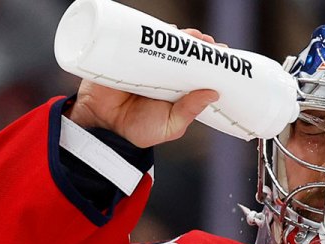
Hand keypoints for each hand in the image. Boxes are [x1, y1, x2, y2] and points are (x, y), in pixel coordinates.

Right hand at [67, 28, 221, 147]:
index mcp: (178, 91)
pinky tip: (168, 32)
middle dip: (199, 46)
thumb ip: (189, 112)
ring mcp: (147, 63)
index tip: (223, 56)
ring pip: (167, 45)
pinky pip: (143, 40)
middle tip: (210, 44)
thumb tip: (212, 94)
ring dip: (182, 37)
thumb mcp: (169, 127)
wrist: (101, 124)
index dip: (210, 64)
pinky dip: (155, 34)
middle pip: (185, 54)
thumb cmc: (136, 128)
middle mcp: (165, 74)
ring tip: (194, 37)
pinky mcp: (129, 55)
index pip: (198, 73)